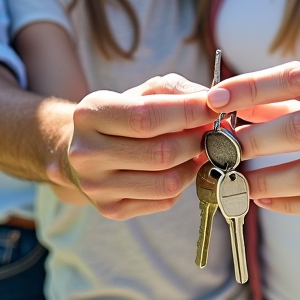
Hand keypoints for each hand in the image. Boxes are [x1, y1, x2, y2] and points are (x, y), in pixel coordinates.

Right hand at [64, 74, 215, 219]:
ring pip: (167, 182)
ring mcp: (97, 186)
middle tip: (211, 131)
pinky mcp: (111, 209)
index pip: (147, 117)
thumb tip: (212, 102)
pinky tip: (179, 167)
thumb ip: (175, 90)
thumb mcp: (142, 92)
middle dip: (196, 140)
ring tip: (196, 150)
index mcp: (91, 114)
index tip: (214, 107)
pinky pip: (164, 200)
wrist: (86, 150)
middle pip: (161, 153)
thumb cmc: (123, 115)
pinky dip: (181, 183)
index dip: (187, 113)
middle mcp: (87, 153)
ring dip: (192, 164)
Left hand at [207, 60, 299, 217]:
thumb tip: (223, 105)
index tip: (213, 99)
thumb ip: (284, 101)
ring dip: (267, 180)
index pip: (297, 77)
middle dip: (252, 141)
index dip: (252, 88)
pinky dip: (291, 205)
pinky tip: (266, 201)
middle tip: (217, 151)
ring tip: (235, 181)